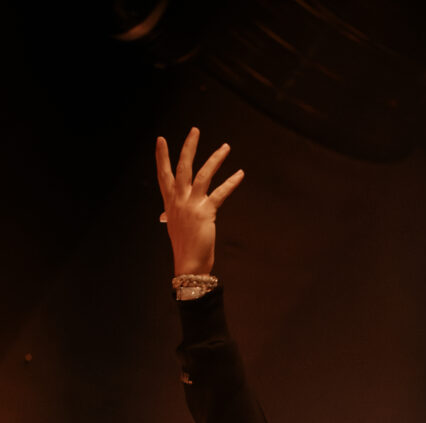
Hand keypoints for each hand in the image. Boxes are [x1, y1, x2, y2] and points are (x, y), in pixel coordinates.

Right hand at [155, 127, 243, 274]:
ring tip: (226, 147)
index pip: (163, 175)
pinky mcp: (206, 211)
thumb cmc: (184, 248)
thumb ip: (174, 214)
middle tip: (195, 130)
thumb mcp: (176, 227)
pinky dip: (231, 182)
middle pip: (183, 167)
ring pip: (203, 174)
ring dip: (215, 158)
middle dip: (189, 147)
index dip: (162, 157)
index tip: (160, 140)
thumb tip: (166, 214)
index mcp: (170, 203)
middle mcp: (179, 200)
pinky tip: (240, 173)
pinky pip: (220, 192)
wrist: (189, 264)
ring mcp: (191, 204)